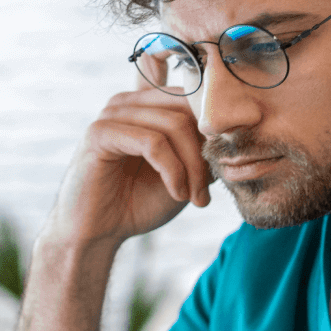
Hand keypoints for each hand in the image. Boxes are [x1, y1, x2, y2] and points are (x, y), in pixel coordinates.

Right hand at [44, 83, 212, 248]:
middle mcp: (129, 102)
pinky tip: (176, 193)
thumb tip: (233, 135)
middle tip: (206, 191)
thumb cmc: (137, 203)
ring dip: (191, 166)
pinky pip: (152, 142)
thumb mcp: (182, 173)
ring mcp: (112, 114)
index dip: (215, 131)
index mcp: (147, 105)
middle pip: (187, 108)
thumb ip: (201, 149)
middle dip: (205, 152)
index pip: (193, 97)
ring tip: (193, 197)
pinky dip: (172, 170)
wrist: (97, 233)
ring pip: (174, 125)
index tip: (222, 168)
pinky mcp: (100, 133)